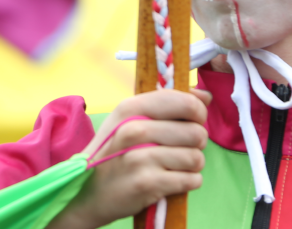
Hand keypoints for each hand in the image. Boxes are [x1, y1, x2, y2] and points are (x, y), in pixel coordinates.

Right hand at [47, 89, 211, 228]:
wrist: (86, 195)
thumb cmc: (114, 153)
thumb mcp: (130, 119)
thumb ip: (167, 104)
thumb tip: (205, 96)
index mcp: (131, 107)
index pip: (185, 102)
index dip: (198, 112)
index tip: (193, 121)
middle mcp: (134, 129)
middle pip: (196, 132)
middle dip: (196, 144)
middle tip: (180, 149)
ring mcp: (140, 158)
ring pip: (196, 158)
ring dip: (192, 165)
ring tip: (174, 167)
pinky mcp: (148, 184)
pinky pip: (192, 180)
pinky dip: (188, 182)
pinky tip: (172, 181)